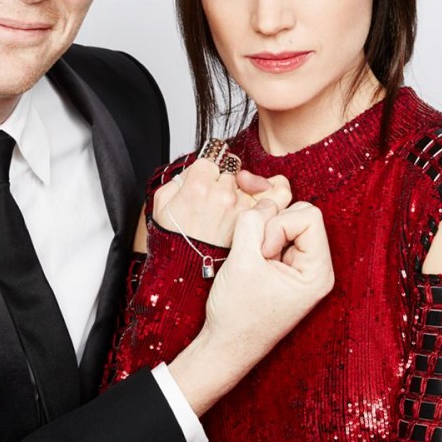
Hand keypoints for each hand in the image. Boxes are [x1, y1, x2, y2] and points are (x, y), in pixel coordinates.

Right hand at [153, 160, 290, 246]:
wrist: (187, 284)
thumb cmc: (173, 247)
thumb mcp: (161, 206)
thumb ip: (178, 181)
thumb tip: (194, 171)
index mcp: (199, 186)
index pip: (212, 158)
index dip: (208, 172)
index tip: (204, 184)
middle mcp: (224, 195)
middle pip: (232, 171)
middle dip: (225, 183)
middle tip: (214, 203)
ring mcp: (244, 209)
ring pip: (255, 182)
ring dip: (248, 188)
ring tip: (240, 201)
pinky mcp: (258, 224)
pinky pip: (280, 196)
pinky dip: (275, 194)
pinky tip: (264, 202)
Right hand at [168, 199, 333, 414]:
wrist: (224, 348)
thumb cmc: (237, 316)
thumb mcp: (242, 262)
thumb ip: (252, 223)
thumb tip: (263, 202)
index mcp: (318, 272)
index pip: (309, 216)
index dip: (279, 224)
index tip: (261, 252)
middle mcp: (315, 268)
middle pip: (300, 215)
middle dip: (272, 225)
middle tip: (254, 253)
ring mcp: (300, 267)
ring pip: (285, 222)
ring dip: (262, 231)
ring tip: (250, 258)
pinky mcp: (284, 267)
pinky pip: (275, 234)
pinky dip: (258, 238)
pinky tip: (249, 260)